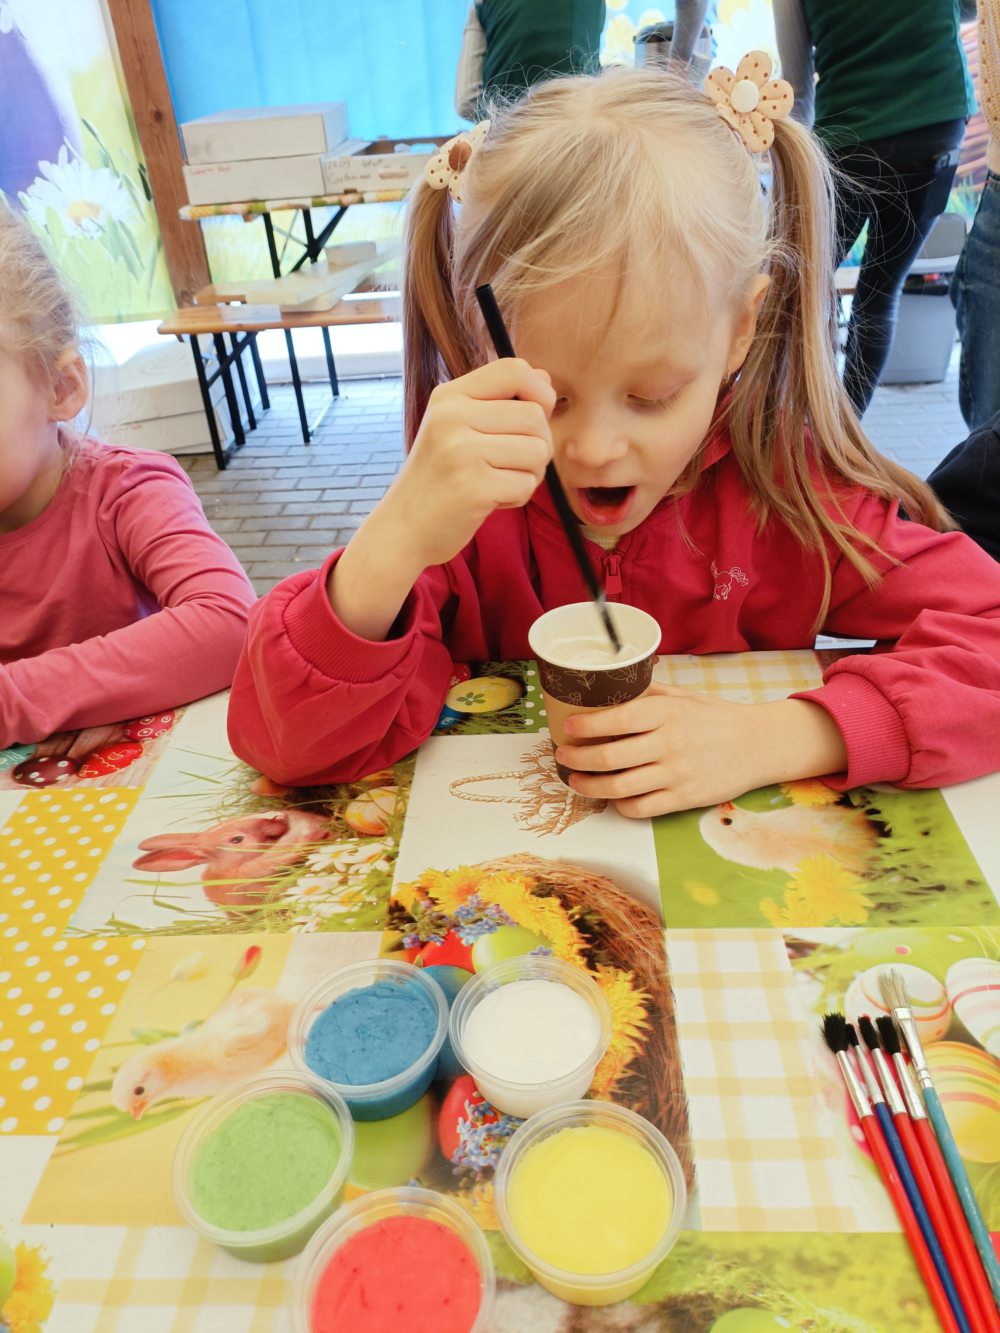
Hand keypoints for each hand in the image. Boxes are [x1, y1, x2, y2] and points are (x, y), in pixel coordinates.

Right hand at [386, 358, 555, 569]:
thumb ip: (499, 401)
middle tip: (513, 464)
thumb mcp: (457, 427)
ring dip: (530, 473)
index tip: (534, 418)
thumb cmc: (440, 477)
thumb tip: (545, 378)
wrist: (403, 527)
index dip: (540, 392)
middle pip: (535, 416)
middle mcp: (452, 417)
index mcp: (449, 396)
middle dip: (538, 444)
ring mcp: (461, 451)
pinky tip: (491, 500)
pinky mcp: (473, 487)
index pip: (514, 369)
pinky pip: (527, 484)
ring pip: (538, 451)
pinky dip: (517, 497)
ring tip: (500, 481)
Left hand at [554, 683, 847, 817]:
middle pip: (609, 757)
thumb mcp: (683, 697)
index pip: (616, 719)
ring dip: (589, 785)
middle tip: (562, 755)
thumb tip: (609, 689)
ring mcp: (676, 774)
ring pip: (619, 787)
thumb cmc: (716, 717)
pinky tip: (611, 798)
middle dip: (577, 758)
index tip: (567, 728)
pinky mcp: (684, 799)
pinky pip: (641, 808)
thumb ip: (648, 695)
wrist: (759, 745)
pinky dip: (619, 805)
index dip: (586, 726)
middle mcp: (669, 744)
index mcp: (667, 714)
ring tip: (575, 779)